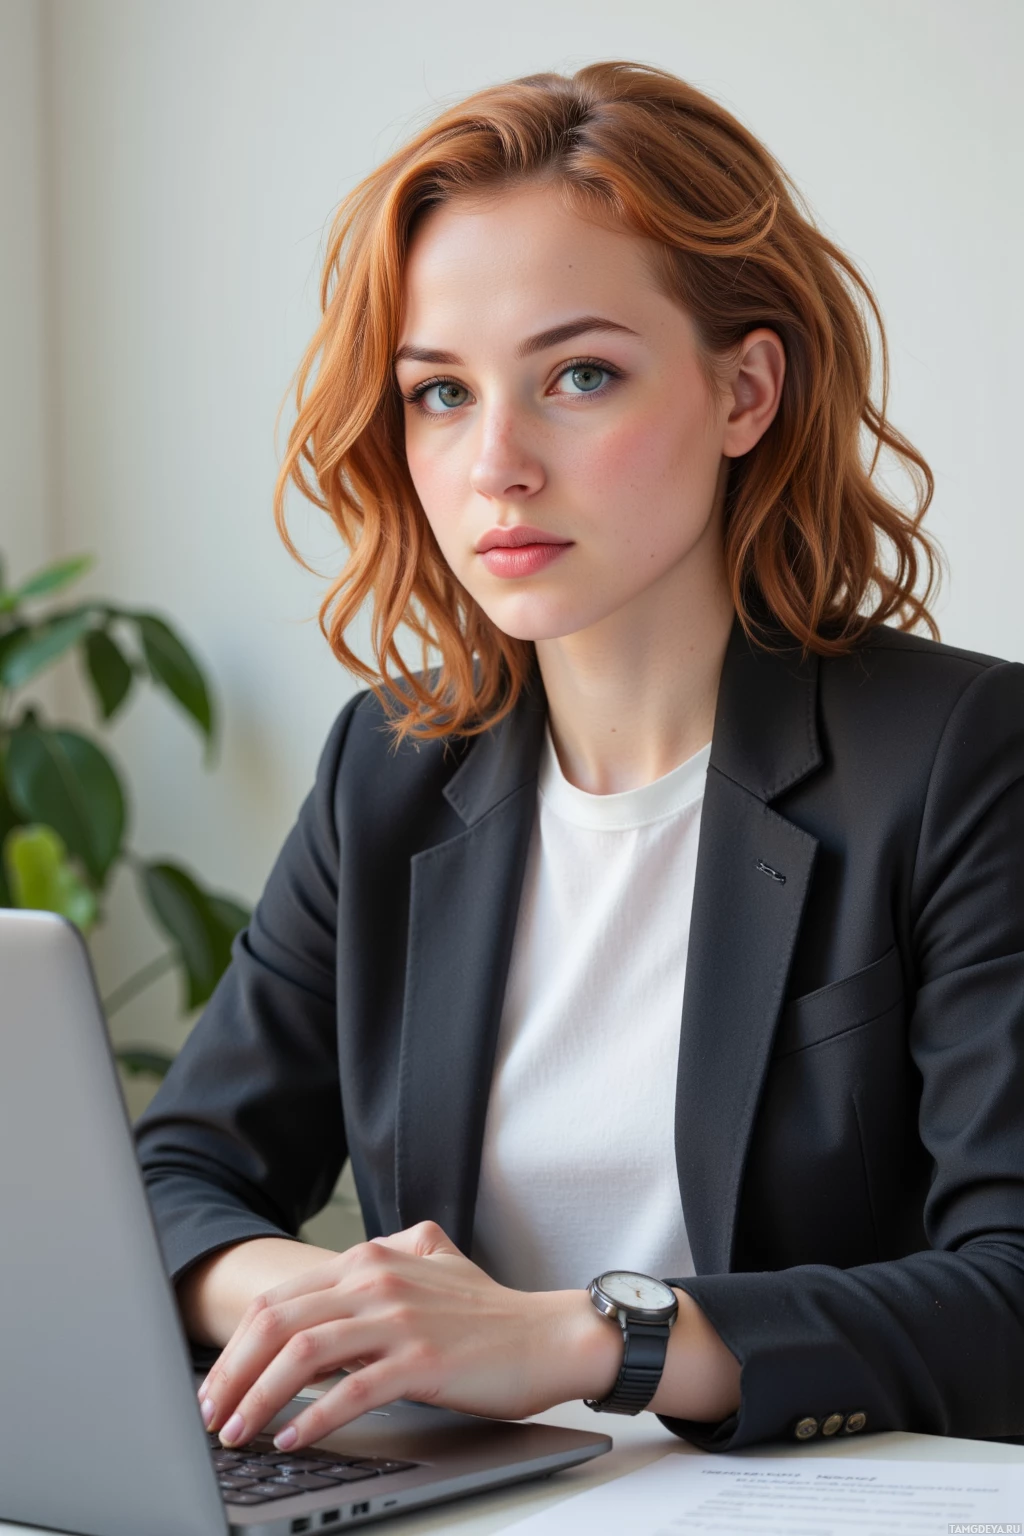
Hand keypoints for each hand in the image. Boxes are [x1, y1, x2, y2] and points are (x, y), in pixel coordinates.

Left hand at [195, 1221, 620, 1450]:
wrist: (549, 1336)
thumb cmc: (488, 1313)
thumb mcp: (428, 1266)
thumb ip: (382, 1264)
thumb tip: (338, 1280)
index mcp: (372, 1258)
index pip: (281, 1297)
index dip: (237, 1343)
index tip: (217, 1383)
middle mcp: (378, 1279)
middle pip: (278, 1321)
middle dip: (232, 1372)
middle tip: (211, 1413)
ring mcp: (400, 1318)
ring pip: (303, 1353)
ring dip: (259, 1397)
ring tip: (238, 1431)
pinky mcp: (422, 1360)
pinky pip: (350, 1390)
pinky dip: (312, 1417)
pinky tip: (293, 1439)